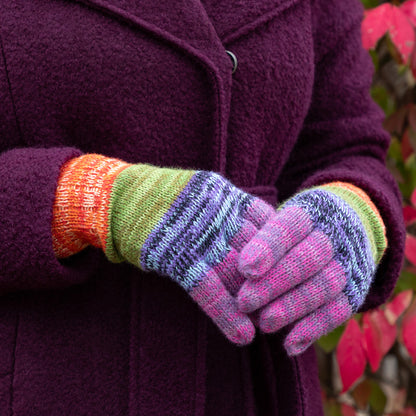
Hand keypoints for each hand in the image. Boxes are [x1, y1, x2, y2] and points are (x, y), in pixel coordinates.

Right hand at [107, 165, 275, 344]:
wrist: (118, 197)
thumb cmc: (163, 199)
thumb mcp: (201, 194)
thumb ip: (229, 208)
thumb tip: (259, 236)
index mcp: (226, 195)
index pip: (269, 223)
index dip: (285, 249)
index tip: (298, 272)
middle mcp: (218, 212)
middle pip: (260, 250)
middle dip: (277, 279)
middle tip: (292, 307)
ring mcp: (197, 233)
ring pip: (237, 272)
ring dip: (257, 302)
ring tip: (274, 328)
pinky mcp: (174, 254)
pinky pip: (206, 287)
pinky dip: (225, 313)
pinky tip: (242, 335)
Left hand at [235, 185, 385, 354]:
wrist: (349, 224)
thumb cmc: (297, 228)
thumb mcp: (280, 218)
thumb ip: (258, 232)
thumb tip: (231, 253)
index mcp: (310, 212)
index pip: (288, 227)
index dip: (267, 247)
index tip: (245, 268)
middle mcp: (334, 236)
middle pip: (307, 259)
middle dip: (275, 283)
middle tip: (244, 302)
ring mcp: (349, 263)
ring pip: (325, 286)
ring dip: (293, 307)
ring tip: (264, 323)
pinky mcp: (356, 290)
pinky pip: (339, 311)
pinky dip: (314, 329)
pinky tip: (290, 345)